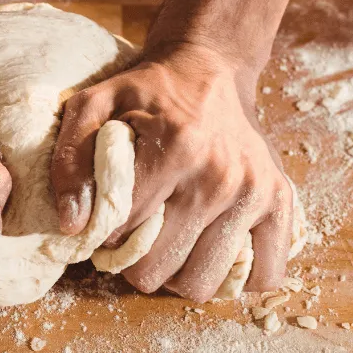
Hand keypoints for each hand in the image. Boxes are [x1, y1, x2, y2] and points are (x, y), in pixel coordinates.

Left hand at [51, 43, 293, 301]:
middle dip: (137, 260)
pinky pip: (265, 277)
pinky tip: (212, 252)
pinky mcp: (280, 203)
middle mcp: (220, 176)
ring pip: (201, 284)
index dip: (105, 235)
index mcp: (176, 149)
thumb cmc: (147, 92)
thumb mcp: (94, 106)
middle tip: (139, 234)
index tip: (110, 218)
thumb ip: (71, 162)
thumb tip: (74, 225)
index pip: (122, 234)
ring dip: (179, 274)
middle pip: (158, 270)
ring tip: (173, 243)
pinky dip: (235, 279)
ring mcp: (255, 193)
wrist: (210, 68)